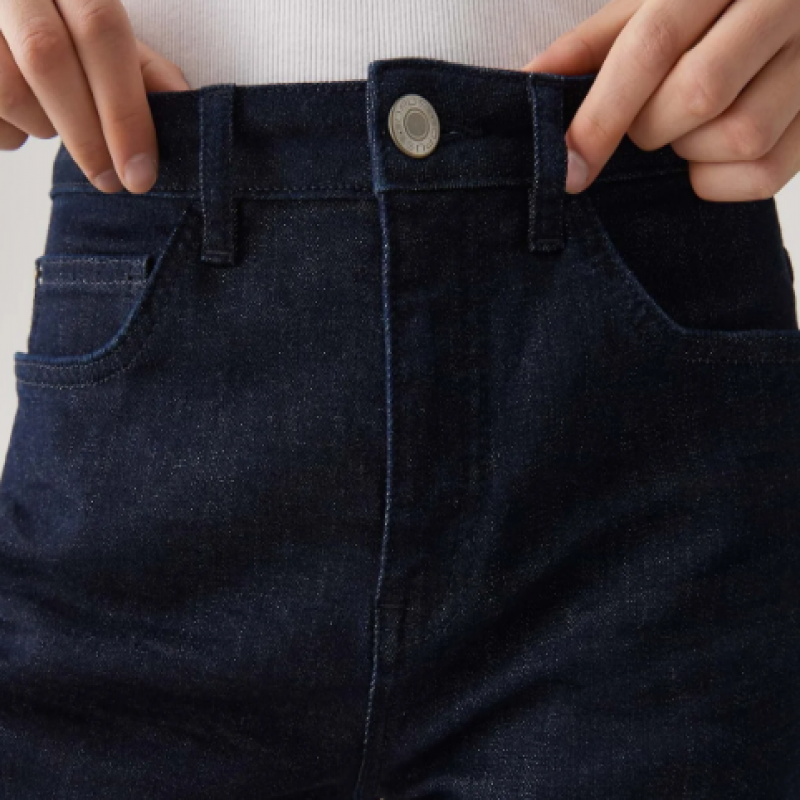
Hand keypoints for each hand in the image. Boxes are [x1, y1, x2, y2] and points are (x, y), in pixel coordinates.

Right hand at [0, 0, 189, 192]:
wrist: (8, 11)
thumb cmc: (57, 24)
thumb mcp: (101, 34)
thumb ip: (142, 67)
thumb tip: (183, 102)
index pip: (101, 29)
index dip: (124, 108)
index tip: (141, 171)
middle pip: (47, 57)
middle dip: (87, 135)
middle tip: (110, 181)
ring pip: (8, 88)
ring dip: (42, 126)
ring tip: (53, 120)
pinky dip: (8, 131)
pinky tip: (17, 117)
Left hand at [523, 0, 799, 200]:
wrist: (791, 11)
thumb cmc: (709, 8)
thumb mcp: (649, 6)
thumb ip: (592, 46)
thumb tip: (525, 84)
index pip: (652, 44)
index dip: (601, 114)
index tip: (569, 166)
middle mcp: (783, 4)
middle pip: (697, 94)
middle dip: (651, 128)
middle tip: (648, 122)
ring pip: (738, 136)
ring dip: (691, 152)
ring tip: (689, 128)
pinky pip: (764, 175)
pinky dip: (722, 180)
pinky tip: (714, 153)